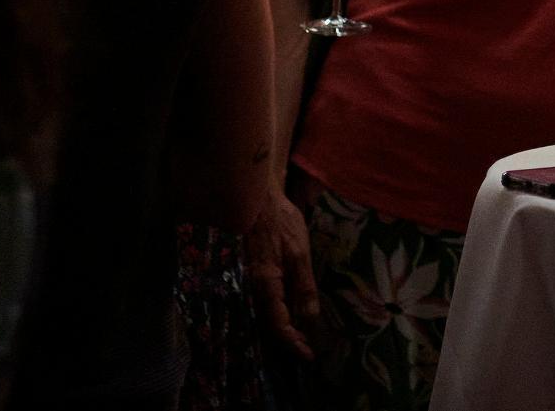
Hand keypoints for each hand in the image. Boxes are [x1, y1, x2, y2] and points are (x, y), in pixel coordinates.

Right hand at [246, 193, 318, 360]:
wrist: (257, 197)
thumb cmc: (281, 223)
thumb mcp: (299, 254)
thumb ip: (303, 288)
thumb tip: (310, 321)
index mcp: (265, 284)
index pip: (278, 325)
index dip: (293, 344)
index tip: (309, 356)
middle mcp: (249, 289)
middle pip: (266, 325)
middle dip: (286, 343)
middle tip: (307, 353)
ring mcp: (245, 284)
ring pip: (262, 316)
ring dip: (280, 331)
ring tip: (301, 340)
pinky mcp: (246, 277)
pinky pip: (259, 303)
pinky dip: (274, 314)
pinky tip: (287, 316)